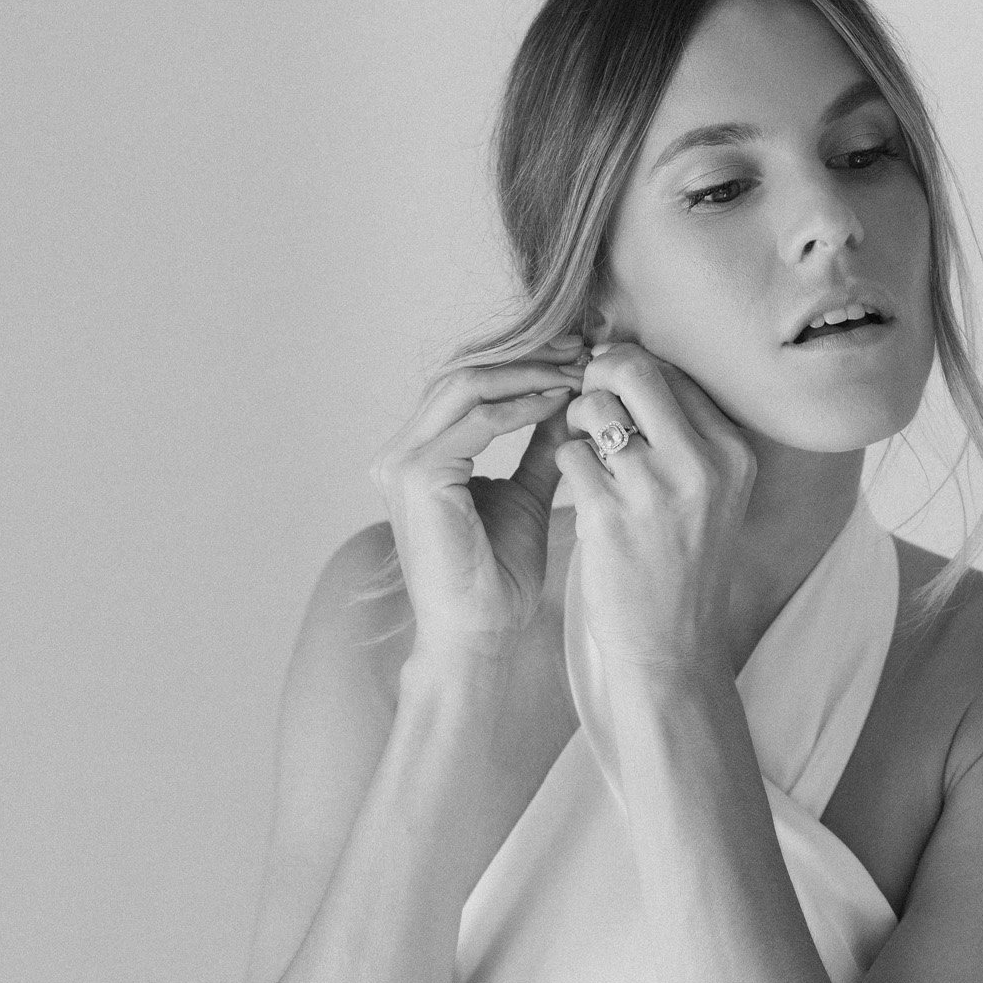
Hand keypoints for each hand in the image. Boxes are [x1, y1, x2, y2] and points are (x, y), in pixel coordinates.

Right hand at [368, 335, 587, 666]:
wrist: (480, 634)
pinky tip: (561, 401)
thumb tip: (572, 397)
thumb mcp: (529, 493)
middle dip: (528, 356)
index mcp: (420, 454)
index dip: (524, 363)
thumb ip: (541, 444)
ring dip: (528, 372)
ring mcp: (401, 460)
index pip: (469, 385)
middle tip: (582, 349)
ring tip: (578, 370)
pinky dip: (522, 404)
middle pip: (464, 373)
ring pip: (467, 384)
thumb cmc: (499, 577)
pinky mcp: (416, 474)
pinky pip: (476, 419)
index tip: (578, 356)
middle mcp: (400, 451)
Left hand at [551, 341, 757, 671]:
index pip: (672, 372)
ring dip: (576, 421)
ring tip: (584, 451)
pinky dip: (565, 461)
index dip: (630, 369)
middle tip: (586, 400)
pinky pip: (568, 453)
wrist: (672, 647)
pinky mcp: (609, 516)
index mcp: (733, 453)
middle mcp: (701, 465)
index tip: (611, 387)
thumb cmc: (681, 563)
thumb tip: (628, 362)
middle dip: (598, 376)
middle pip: (634, 371)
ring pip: (594, 408)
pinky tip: (579, 488)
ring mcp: (655, 490)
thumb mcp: (710, 493)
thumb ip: (683, 433)